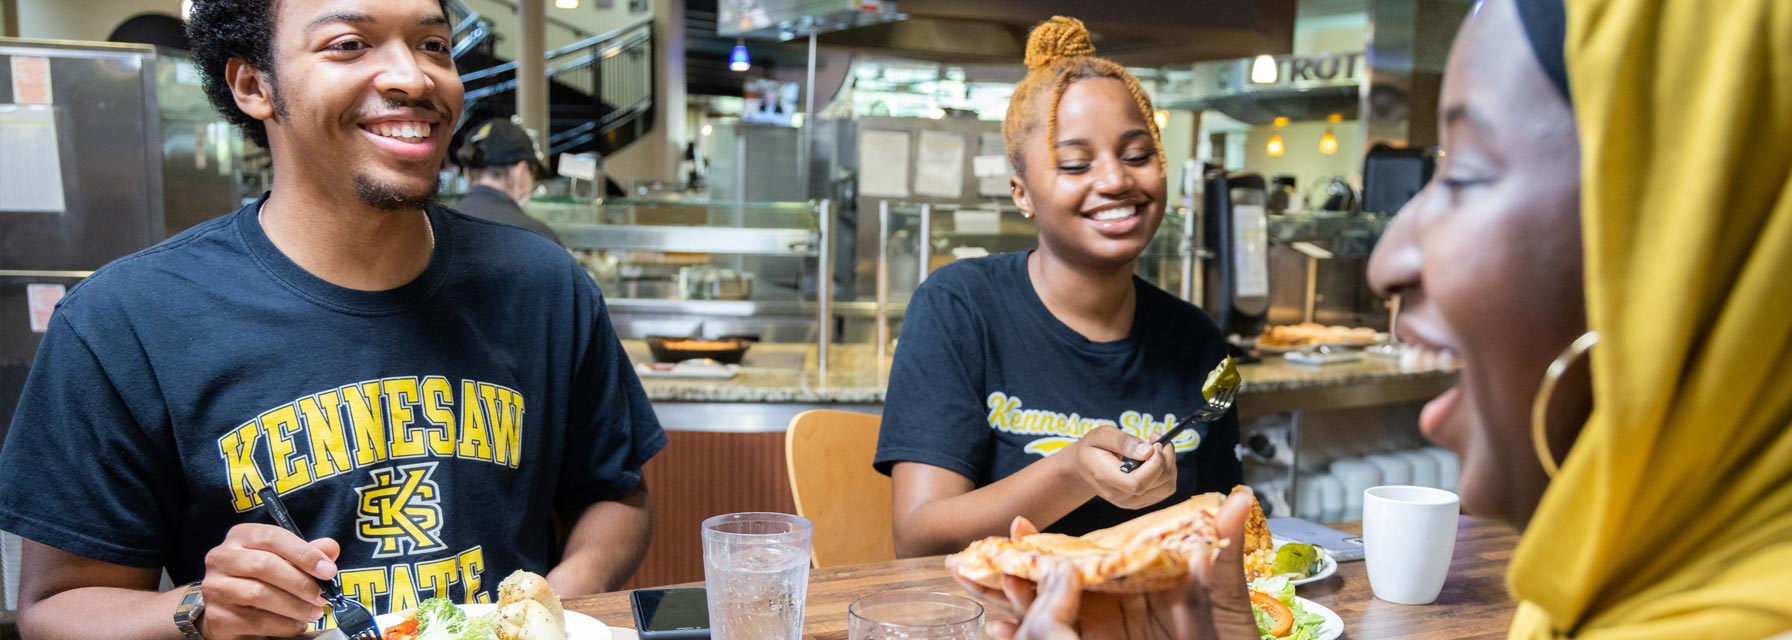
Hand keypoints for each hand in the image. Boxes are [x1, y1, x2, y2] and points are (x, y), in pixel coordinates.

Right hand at [198, 523, 340, 639]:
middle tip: (322, 596)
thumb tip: (331, 548)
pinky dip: (283, 625)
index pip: (273, 537)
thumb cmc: (260, 578)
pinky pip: (255, 621)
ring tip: (313, 612)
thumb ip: (306, 553)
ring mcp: (215, 588)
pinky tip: (296, 625)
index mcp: (241, 536)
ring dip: (294, 606)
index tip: (328, 571)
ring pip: (258, 594)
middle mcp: (221, 558)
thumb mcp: (283, 559)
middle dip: (300, 582)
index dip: (304, 554)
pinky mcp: (217, 617)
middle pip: (264, 565)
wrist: (227, 609)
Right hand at [962, 488, 1262, 639]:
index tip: (1018, 525)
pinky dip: (1025, 636)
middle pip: (1047, 587)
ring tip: (972, 591)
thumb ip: (1223, 554)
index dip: (1046, 544)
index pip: (1081, 558)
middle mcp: (1108, 607)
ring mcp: (1098, 632)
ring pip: (1041, 618)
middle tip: (965, 563)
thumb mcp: (1226, 599)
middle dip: (1005, 575)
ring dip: (1006, 607)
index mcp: (1133, 582)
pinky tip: (1001, 629)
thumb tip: (1240, 498)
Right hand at [1070, 426, 1177, 509]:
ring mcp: (1131, 502)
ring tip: (1157, 447)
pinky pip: (1165, 490)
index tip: (1154, 444)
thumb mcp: (1101, 435)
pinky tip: (1156, 459)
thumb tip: (1148, 451)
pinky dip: (1167, 472)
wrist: (1083, 468)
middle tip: (1156, 438)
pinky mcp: (1140, 502)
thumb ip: (1123, 441)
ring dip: (1169, 464)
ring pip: (1167, 487)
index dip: (1155, 463)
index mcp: (1106, 479)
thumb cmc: (1092, 449)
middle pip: (1158, 484)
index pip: (1138, 483)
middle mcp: (1119, 496)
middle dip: (1166, 457)